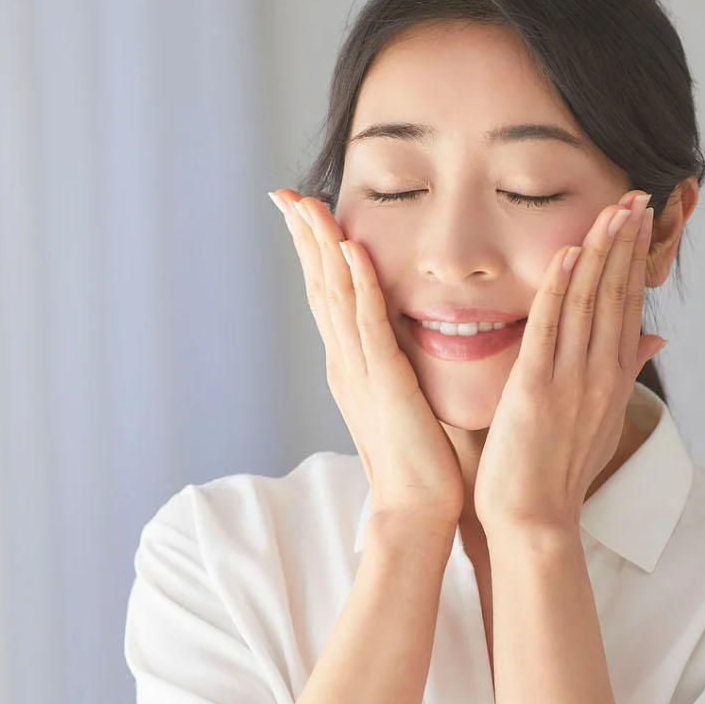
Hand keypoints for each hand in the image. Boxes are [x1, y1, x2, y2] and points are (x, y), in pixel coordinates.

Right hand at [270, 189, 465, 527]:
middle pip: (319, 286)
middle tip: (284, 194)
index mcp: (352, 366)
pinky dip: (358, 283)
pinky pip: (368, 322)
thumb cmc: (420, 462)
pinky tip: (350, 249)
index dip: (313, 252)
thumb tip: (411, 337)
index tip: (302, 212)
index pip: (328, 296)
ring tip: (308, 205)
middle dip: (303, 237)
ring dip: (321, 247)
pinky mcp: (385, 381)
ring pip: (335, 295)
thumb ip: (400, 366)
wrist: (416, 508)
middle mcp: (346, 362)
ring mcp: (361, 370)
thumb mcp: (405, 399)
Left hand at [473, 190, 666, 532]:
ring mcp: (571, 380)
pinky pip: (550, 328)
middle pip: (617, 295)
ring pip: (589, 302)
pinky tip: (570, 253)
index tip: (643, 220)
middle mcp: (599, 374)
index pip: (628, 306)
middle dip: (628, 242)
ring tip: (614, 208)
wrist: (535, 520)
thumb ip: (625, 373)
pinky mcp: (536, 387)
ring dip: (602, 252)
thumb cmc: (558, 474)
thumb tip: (656, 340)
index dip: (636, 260)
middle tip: (639, 195)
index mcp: (612, 378)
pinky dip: (560, 288)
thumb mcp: (603, 420)